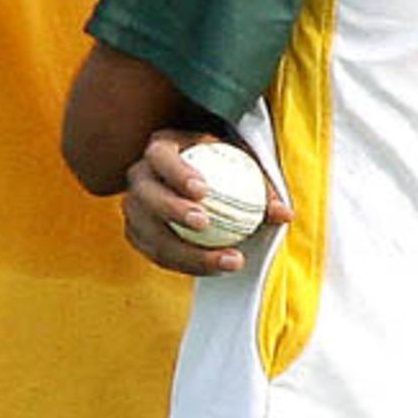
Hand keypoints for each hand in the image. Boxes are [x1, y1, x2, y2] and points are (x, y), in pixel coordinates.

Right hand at [121, 129, 291, 276]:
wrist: (198, 178)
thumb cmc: (222, 165)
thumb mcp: (241, 163)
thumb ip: (260, 185)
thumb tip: (283, 213)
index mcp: (161, 148)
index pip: (161, 156)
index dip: (176, 172)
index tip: (203, 190)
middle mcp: (140, 175)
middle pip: (145, 194)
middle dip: (171, 210)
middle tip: (204, 224)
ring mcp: (134, 206)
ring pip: (146, 231)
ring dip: (183, 250)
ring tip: (224, 260)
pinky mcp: (137, 233)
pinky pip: (154, 253)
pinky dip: (182, 264)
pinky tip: (214, 269)